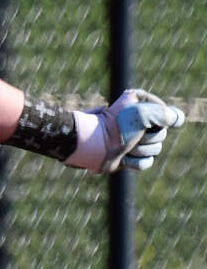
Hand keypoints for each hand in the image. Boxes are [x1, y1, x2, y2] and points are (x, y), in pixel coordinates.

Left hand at [66, 89, 184, 173]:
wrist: (92, 147)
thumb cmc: (115, 127)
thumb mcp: (142, 115)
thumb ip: (165, 114)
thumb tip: (178, 119)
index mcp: (140, 105)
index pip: (166, 113)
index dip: (157, 119)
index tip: (141, 118)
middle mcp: (138, 121)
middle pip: (162, 134)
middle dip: (147, 139)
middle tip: (130, 136)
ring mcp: (133, 139)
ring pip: (155, 149)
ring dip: (140, 151)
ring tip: (124, 148)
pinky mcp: (128, 156)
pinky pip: (146, 163)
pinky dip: (135, 162)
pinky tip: (123, 158)